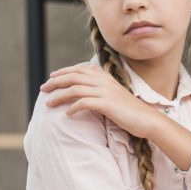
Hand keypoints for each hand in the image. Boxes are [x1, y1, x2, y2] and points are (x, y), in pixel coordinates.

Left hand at [41, 64, 161, 137]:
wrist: (147, 120)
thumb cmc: (130, 111)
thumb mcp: (114, 96)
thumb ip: (100, 90)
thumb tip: (84, 92)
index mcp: (105, 77)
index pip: (79, 69)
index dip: (63, 72)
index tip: (51, 78)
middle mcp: (104, 81)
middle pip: (73, 76)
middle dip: (55, 82)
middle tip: (43, 89)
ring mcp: (106, 92)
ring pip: (75, 89)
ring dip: (59, 96)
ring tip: (49, 104)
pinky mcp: (107, 104)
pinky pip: (84, 102)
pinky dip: (73, 107)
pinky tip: (67, 114)